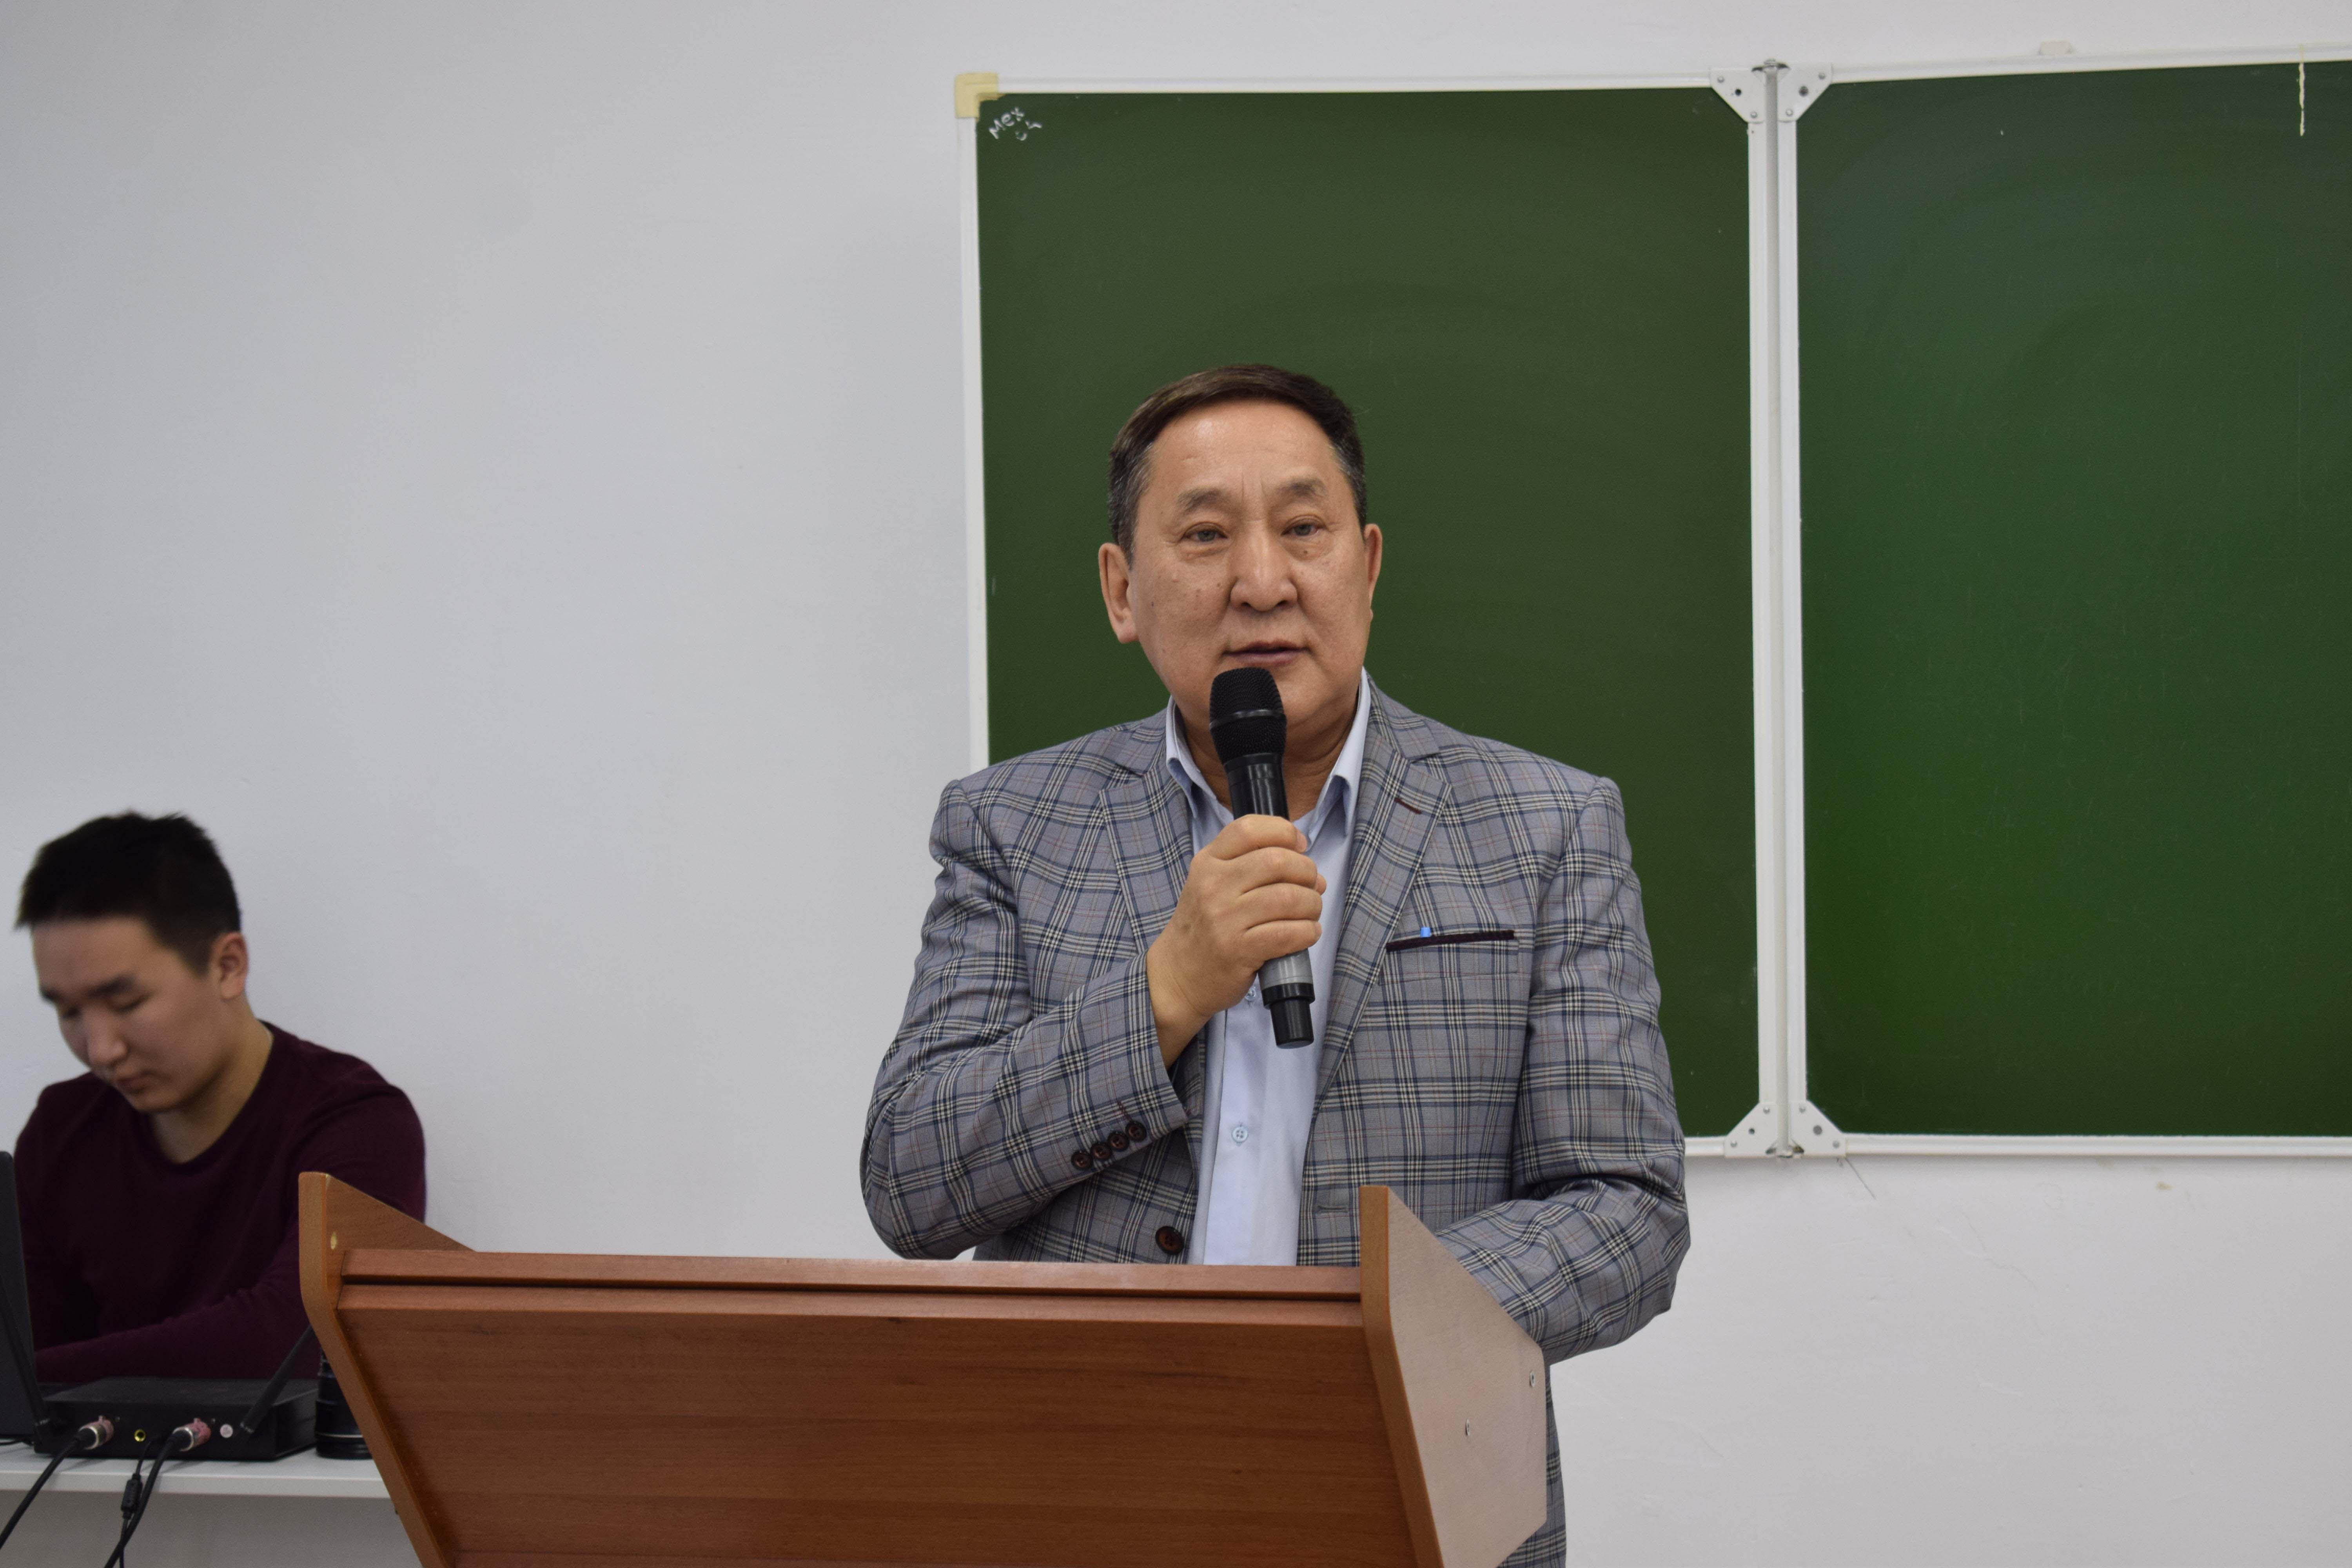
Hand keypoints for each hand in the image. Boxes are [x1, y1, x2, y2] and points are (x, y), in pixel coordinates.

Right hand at [1146, 815, 1324, 1064]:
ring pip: (1288, 898)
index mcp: (1208, 863)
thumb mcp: (1212, 884)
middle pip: (1277, 861)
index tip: (1300, 846)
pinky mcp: (1238, 950)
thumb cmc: (1204, 927)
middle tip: (1312, 886)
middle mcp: (1213, 886)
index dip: (1284, 832)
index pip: (1249, 828)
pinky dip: (1308, 932)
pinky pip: (1287, 933)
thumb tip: (1311, 869)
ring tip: (1310, 912)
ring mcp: (1224, 919)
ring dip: (1312, 904)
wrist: (1177, 975)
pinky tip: (1308, 933)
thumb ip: (1251, 866)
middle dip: (1307, 871)